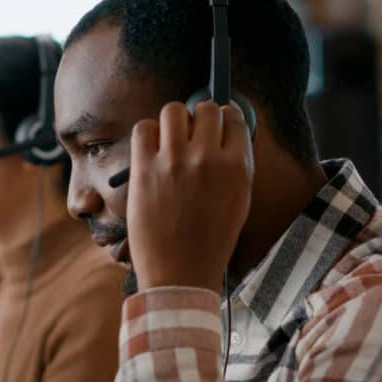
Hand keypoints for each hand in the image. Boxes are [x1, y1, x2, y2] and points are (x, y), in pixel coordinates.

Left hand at [127, 101, 252, 292]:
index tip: (216, 125)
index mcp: (236, 168)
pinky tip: (151, 150)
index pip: (234, 119)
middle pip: (205, 109)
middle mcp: (207, 159)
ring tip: (170, 140)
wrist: (180, 272)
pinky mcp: (144, 169)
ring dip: (173, 120)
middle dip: (199, 117)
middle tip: (192, 134)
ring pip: (173, 111)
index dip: (224, 119)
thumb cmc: (209, 240)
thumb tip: (224, 133)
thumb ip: (234, 165)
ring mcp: (174, 162)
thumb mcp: (238, 202)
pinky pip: (143, 128)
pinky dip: (147, 133)